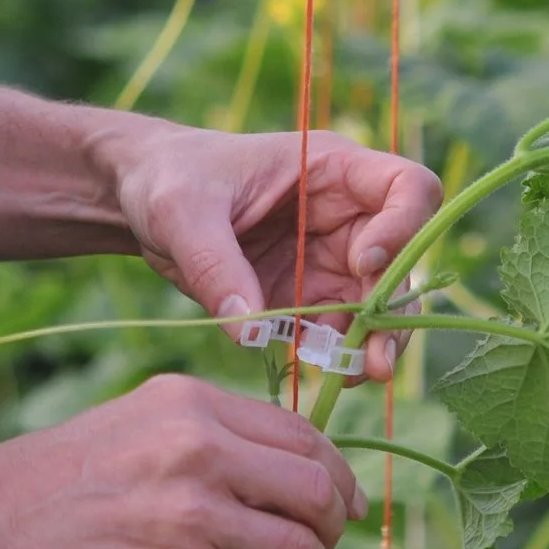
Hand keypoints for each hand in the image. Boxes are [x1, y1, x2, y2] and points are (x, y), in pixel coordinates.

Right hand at [0, 374, 365, 548]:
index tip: (345, 498)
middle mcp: (204, 445)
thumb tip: (284, 475)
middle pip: (317, 484)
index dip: (335, 471)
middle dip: (336, 520)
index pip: (299, 433)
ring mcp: (197, 509)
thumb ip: (210, 437)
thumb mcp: (138, 422)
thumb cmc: (57, 480)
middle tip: (331, 543)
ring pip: (300, 542)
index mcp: (193, 401)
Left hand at [105, 124, 442, 379]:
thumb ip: (215, 266)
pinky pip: (337, 330)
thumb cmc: (167, 178)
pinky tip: (324, 378)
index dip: (402, 228)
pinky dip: (336, 355)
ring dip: (373, 342)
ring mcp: (328, 259)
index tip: (362, 262)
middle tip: (377, 360)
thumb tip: (249, 332)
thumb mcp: (181, 212)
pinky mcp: (305, 297)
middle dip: (393, 310)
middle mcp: (344, 215)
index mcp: (331, 169)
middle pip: (402, 261)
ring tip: (354, 378)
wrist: (140, 199)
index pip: (408, 188)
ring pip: (378, 305)